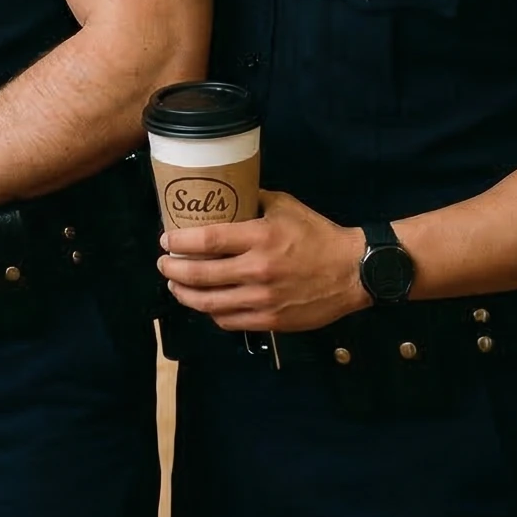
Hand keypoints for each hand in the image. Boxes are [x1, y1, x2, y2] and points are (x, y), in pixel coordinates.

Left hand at [158, 191, 371, 331]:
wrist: (353, 271)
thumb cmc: (318, 235)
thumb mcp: (285, 206)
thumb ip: (253, 200)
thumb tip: (226, 195)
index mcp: (259, 238)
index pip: (205, 241)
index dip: (178, 242)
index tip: (166, 241)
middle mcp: (257, 270)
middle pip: (199, 275)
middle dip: (172, 270)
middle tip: (164, 264)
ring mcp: (263, 299)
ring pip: (209, 303)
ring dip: (184, 295)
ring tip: (176, 287)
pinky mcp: (271, 321)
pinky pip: (229, 321)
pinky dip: (211, 313)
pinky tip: (206, 304)